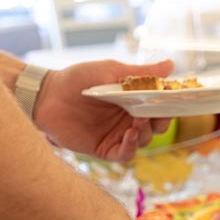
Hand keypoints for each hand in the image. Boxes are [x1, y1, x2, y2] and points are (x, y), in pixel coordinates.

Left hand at [34, 59, 174, 162]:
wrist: (46, 95)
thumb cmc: (78, 79)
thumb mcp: (112, 71)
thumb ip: (142, 73)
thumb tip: (171, 65)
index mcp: (133, 102)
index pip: (159, 108)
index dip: (168, 106)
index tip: (173, 100)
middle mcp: (128, 120)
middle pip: (157, 127)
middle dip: (161, 121)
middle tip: (158, 113)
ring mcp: (117, 135)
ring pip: (145, 140)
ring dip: (146, 132)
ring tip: (138, 121)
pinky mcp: (105, 149)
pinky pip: (126, 153)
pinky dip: (132, 146)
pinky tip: (130, 134)